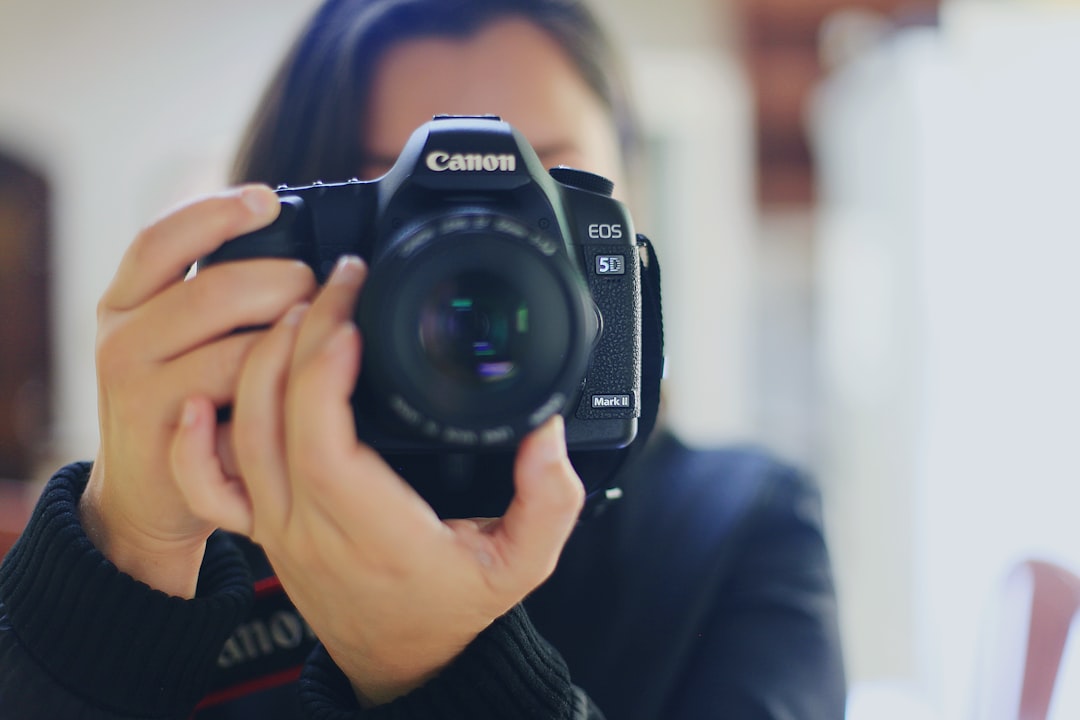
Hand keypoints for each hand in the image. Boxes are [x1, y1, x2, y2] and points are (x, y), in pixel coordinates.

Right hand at [81, 185, 316, 597]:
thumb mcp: (176, 338)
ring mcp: (137, 387)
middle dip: (283, 282)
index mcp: (126, 299)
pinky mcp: (165, 433)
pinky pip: (241, 399)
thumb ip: (212, 294)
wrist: (145, 493)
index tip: (270, 200)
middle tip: (319, 289)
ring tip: (318, 336)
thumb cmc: (179, 401)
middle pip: (214, 289)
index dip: (217, 213)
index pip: (162, 238)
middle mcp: (122, 336)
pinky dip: (279, 387)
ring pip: (237, 347)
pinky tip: (298, 385)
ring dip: (292, 337)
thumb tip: (294, 244)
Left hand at [172, 256, 584, 704]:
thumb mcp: (525, 563)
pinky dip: (193, 439)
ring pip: (242, 436)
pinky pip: (207, 485)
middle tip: (337, 283)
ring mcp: (279, 527)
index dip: (326, 373)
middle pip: (275, 422)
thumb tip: (545, 433)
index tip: (355, 316)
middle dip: (300, 338)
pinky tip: (203, 394)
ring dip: (262, 363)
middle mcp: (314, 529)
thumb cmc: (454, 606)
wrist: (403, 660)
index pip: (324, 444)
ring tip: (301, 307)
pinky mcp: (263, 526)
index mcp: (375, 533)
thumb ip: (550, 500)